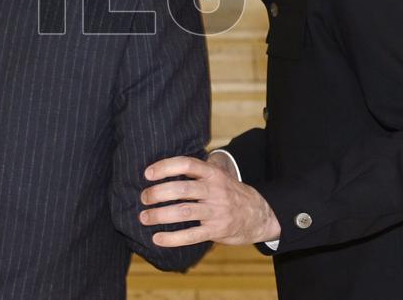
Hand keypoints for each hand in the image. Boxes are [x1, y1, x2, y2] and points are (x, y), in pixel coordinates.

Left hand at [139, 155, 280, 246]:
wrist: (259, 215)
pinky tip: (157, 238)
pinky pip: (192, 235)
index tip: (148, 173)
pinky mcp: (216, 231)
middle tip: (144, 197)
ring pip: (184, 212)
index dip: (165, 167)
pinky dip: (172, 238)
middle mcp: (214, 190)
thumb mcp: (218, 176)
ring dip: (160, 215)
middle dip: (158, 193)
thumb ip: (197, 172)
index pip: (187, 164)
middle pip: (182, 188)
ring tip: (144, 217)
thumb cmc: (229, 193)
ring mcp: (216, 211)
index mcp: (213, 173)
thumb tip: (162, 168)